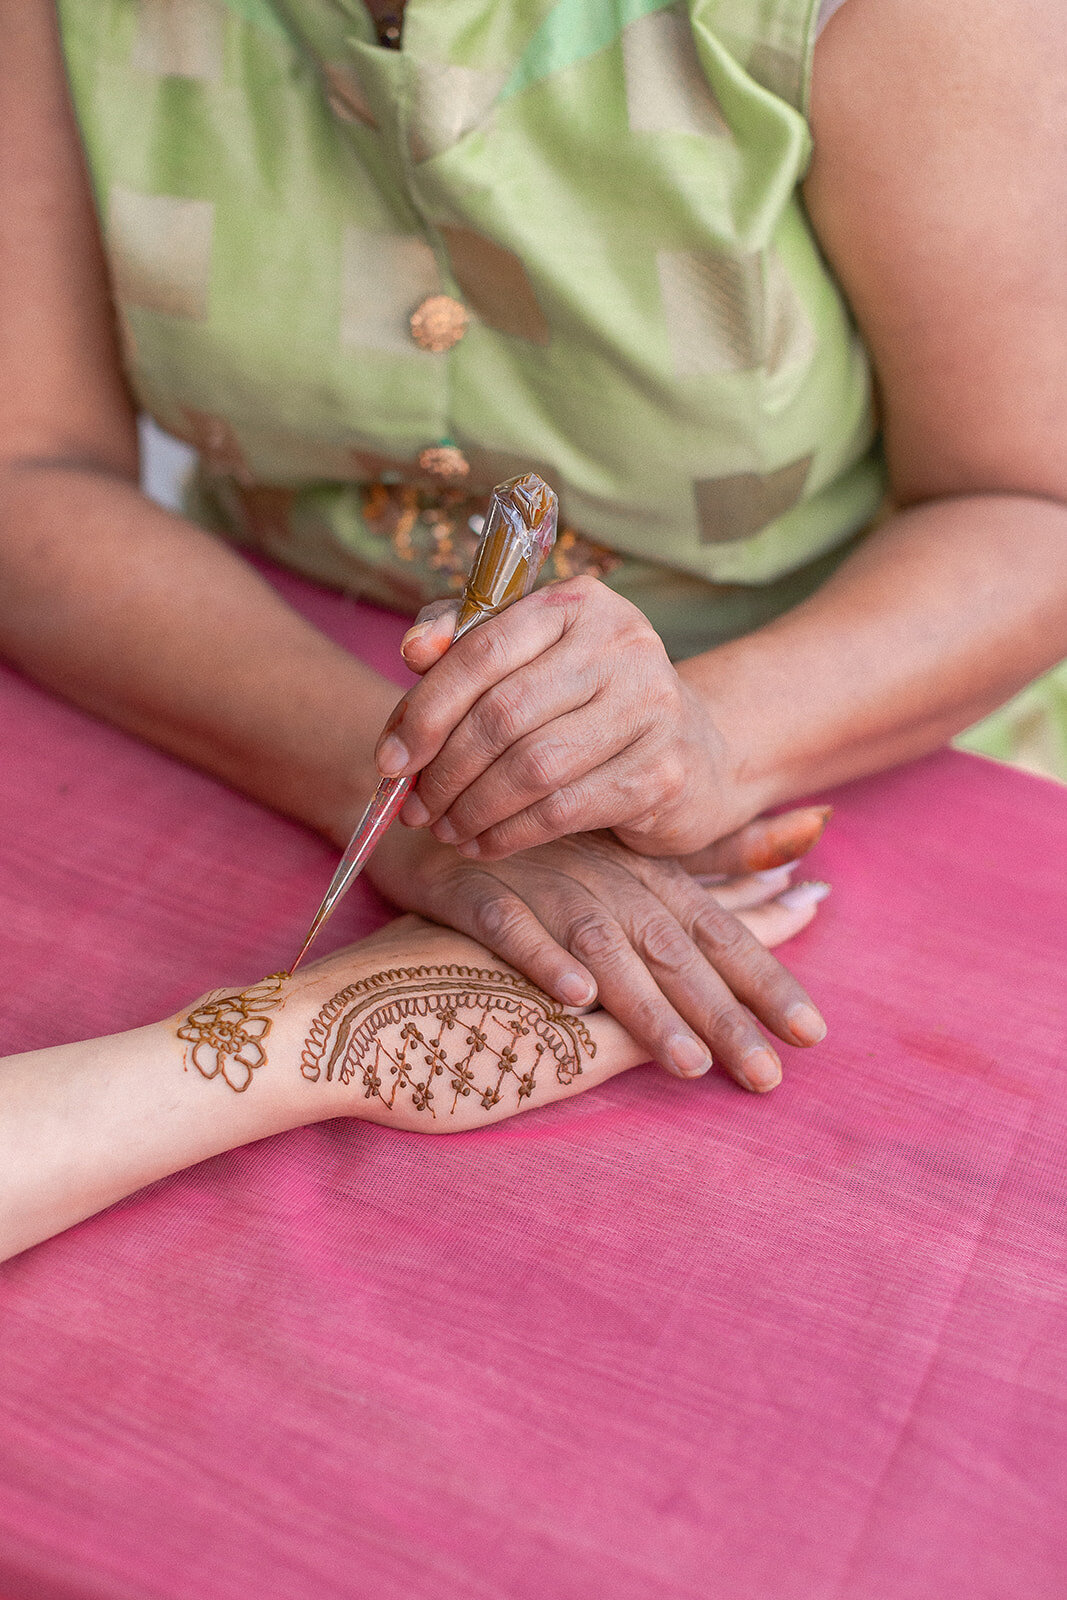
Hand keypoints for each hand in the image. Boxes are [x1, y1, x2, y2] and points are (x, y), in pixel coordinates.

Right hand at [362, 822, 828, 1092]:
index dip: (766, 979)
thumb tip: (810, 881)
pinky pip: (512, 930)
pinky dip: (543, 958)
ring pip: (601, 948)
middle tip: (769, 1078)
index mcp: (641, 877)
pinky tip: (573, 998)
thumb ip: (711, 874)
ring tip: (686, 1064)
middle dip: (725, 1015)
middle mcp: (601, 881)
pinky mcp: (473, 897)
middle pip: (673, 952)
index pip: (719, 930)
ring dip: (645, 1005)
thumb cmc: (538, 852)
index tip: (814, 1033)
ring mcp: (537, 886)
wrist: (427, 816)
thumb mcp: (626, 860)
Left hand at [375, 577, 727, 859]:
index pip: (482, 650)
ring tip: (443, 828)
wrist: (693, 748)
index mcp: (578, 603)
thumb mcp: (531, 658)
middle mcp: (622, 644)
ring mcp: (650, 707)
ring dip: (472, 808)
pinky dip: (509, 834)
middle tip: (413, 807)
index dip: (425, 710)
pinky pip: (562, 811)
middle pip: (503, 713)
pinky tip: (483, 843)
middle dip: (444, 769)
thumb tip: (412, 650)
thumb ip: (466, 644)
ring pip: (531, 768)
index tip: (388, 760)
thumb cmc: (587, 700)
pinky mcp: (661, 773)